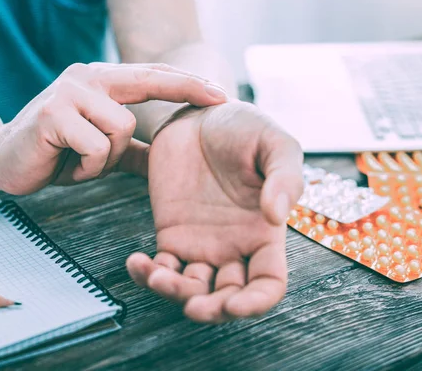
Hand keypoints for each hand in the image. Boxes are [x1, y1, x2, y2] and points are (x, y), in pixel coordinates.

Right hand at [0, 63, 227, 194]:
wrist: (1, 162)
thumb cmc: (56, 153)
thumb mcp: (103, 150)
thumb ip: (134, 150)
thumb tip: (168, 158)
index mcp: (101, 82)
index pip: (152, 76)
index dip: (188, 83)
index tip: (222, 93)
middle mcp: (87, 78)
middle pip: (148, 82)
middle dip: (187, 90)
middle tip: (220, 98)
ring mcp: (69, 92)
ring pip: (122, 128)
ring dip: (108, 159)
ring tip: (83, 162)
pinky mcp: (53, 113)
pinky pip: (97, 147)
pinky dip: (88, 167)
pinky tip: (67, 165)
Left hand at [127, 101, 303, 322]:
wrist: (200, 112)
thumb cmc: (243, 127)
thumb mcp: (275, 144)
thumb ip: (285, 178)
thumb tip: (277, 217)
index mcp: (264, 233)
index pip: (268, 283)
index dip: (256, 303)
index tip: (236, 306)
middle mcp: (234, 245)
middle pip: (227, 297)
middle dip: (212, 310)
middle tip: (193, 305)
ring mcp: (201, 242)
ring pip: (190, 288)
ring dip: (174, 294)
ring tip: (157, 276)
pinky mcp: (171, 233)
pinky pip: (160, 266)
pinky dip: (146, 274)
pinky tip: (137, 263)